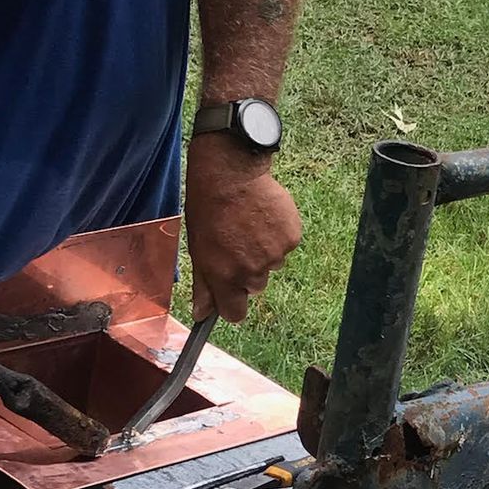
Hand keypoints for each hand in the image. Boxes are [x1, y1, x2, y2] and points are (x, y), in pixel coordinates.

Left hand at [184, 134, 301, 321]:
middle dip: (247, 271)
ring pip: (272, 264)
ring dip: (264, 251)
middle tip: (237, 243)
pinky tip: (264, 217)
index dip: (232, 304)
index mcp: (224, 276)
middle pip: (255, 286)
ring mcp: (274, 255)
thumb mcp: (197, 248)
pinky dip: (278, 235)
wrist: (231, 173)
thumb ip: (203, 285)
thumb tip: (202, 314)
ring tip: (250, 225)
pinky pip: (286, 246)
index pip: (235, 313)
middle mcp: (251, 271)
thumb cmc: (208, 209)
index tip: (230, 292)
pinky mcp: (291, 238)